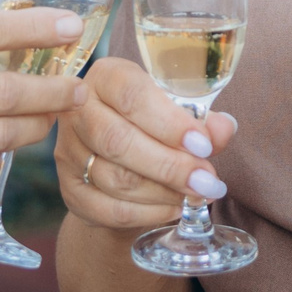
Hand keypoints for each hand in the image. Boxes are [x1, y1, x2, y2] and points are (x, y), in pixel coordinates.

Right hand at [0, 6, 91, 212]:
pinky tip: (13, 139)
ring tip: (54, 112)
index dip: (33, 29)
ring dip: (38, 125)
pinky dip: (5, 150)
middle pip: (3, 92)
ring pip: (1, 134)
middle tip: (79, 85)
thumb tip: (16, 28)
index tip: (70, 27)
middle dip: (52, 90)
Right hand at [59, 56, 236, 230]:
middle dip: (170, 165)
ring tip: (197, 194)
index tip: (203, 144)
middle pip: (118, 141)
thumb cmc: (156, 127)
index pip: (131, 95)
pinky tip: (174, 208)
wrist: (125, 161)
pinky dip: (148, 213)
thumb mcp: (181, 113)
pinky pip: (109, 209)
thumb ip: (203, 120)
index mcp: (106, 77)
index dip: (169, 122)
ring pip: (115, 179)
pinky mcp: (70, 191)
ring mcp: (68, 153)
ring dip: (164, 192)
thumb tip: (222, 129)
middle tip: (207, 180)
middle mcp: (78, 111)